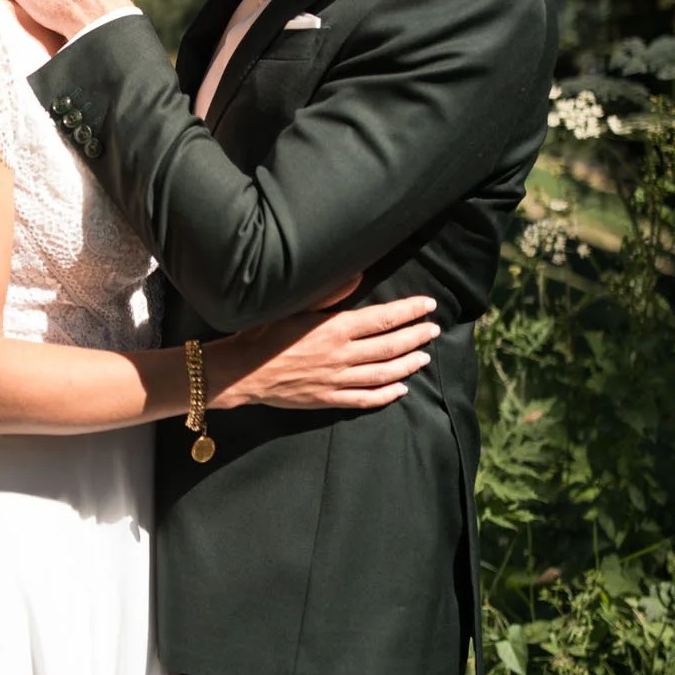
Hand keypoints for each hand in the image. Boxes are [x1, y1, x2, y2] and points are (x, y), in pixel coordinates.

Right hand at [208, 291, 439, 410]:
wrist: (241, 371)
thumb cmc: (263, 332)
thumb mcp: (295, 305)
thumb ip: (330, 293)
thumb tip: (357, 276)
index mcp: (335, 328)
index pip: (384, 319)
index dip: (409, 312)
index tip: (428, 306)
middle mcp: (342, 355)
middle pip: (390, 346)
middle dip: (416, 337)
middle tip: (434, 330)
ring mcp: (337, 380)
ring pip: (384, 373)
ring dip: (407, 365)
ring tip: (424, 357)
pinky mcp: (328, 399)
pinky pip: (365, 399)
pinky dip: (386, 395)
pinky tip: (400, 389)